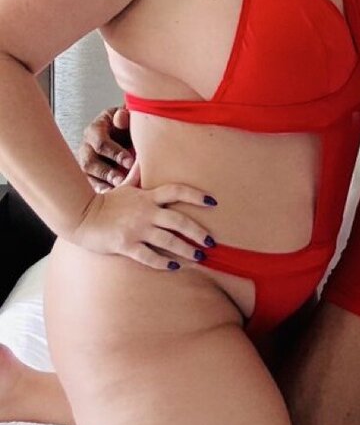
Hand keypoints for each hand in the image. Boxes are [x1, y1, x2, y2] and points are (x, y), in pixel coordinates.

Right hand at [68, 184, 217, 270]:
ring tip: (200, 256)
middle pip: (179, 220)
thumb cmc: (106, 202)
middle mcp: (145, 212)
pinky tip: (175, 267)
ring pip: (168, 241)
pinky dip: (163, 262)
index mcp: (147, 196)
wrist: (80, 217)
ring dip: (187, 250)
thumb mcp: (125, 186)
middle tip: (212, 242)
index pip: (177, 191)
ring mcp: (136, 229)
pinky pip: (149, 256)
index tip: (213, 202)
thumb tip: (142, 158)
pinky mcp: (126, 245)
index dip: (196, 195)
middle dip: (198, 232)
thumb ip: (137, 174)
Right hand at [78, 106, 134, 191]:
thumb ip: (125, 117)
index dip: (115, 152)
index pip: (100, 142)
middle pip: (90, 162)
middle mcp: (86, 147)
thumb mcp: (127, 117)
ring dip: (103, 185)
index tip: (130, 162)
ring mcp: (86, 162)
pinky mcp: (90, 176)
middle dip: (106, 172)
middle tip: (122, 180)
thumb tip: (121, 117)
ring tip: (117, 191)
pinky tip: (111, 198)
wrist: (126, 134)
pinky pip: (91, 186)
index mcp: (95, 130)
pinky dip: (101, 192)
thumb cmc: (126, 126)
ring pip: (88, 176)